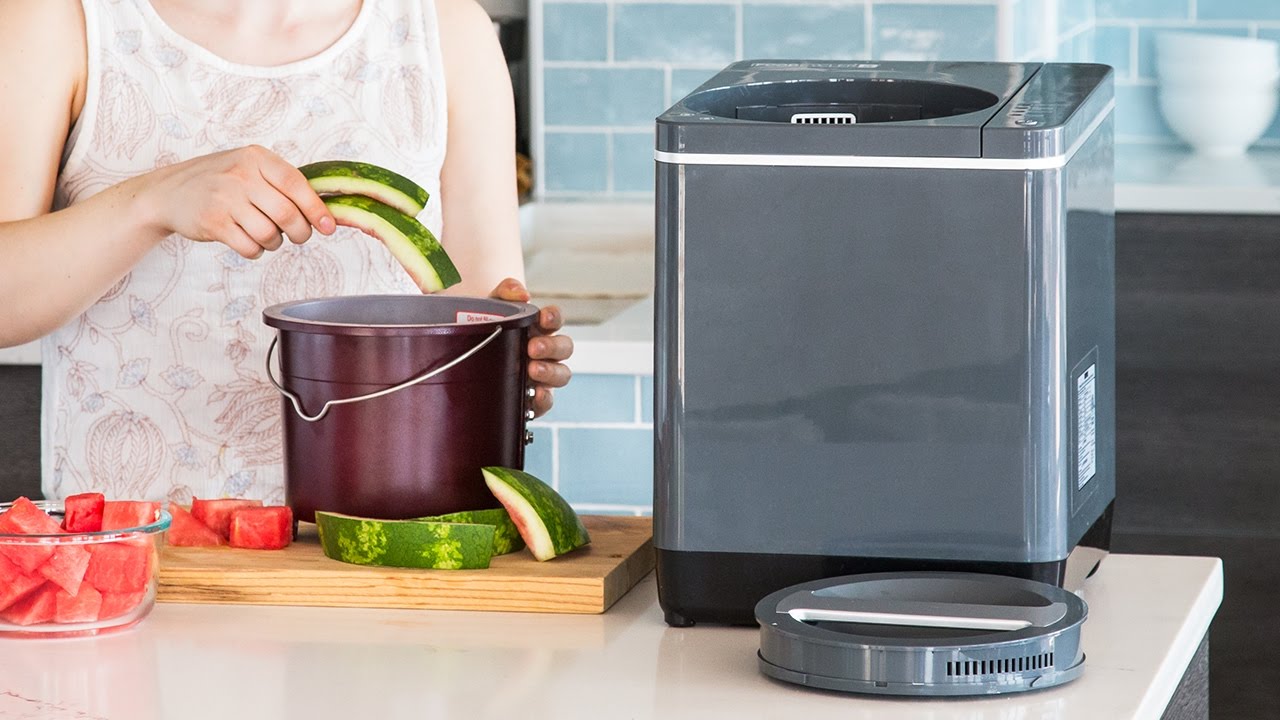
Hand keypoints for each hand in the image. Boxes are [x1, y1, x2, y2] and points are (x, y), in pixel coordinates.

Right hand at [139, 145, 335, 258]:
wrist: (169, 192)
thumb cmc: (221, 181)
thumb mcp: (250, 167)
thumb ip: (283, 183)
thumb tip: (326, 212)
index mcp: (257, 158)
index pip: (296, 184)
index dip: (316, 209)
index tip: (329, 227)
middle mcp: (241, 175)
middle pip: (288, 215)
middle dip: (301, 233)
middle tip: (298, 235)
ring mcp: (225, 199)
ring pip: (270, 235)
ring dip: (275, 243)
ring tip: (266, 235)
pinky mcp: (213, 222)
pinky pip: (250, 248)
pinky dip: (256, 251)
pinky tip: (248, 241)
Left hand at [490, 278, 571, 417]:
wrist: (464, 357)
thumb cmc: (484, 329)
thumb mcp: (490, 306)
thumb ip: (506, 291)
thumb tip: (522, 294)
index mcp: (538, 327)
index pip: (555, 319)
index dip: (554, 317)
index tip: (543, 318)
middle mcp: (545, 351)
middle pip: (565, 348)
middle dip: (552, 347)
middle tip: (532, 348)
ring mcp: (542, 376)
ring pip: (562, 374)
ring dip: (551, 372)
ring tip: (532, 370)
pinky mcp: (533, 399)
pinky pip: (547, 402)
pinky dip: (544, 400)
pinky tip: (533, 396)